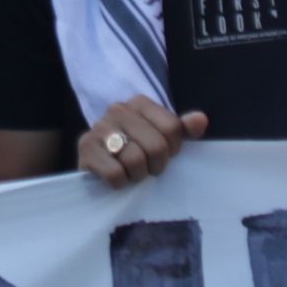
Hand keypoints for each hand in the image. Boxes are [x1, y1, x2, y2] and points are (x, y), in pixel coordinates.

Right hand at [78, 99, 206, 186]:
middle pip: (156, 146)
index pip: (172, 128)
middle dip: (156, 165)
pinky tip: (117, 177)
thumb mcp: (162, 137)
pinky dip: (120, 183)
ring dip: (137, 175)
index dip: (173, 149)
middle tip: (148, 168)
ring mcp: (99, 127)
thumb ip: (183, 129)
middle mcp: (117, 109)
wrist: (99, 164)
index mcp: (139, 102)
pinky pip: (115, 173)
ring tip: (131, 172)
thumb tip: (201, 120)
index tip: (164, 154)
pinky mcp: (85, 148)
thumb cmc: (137, 149)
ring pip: (135, 160)